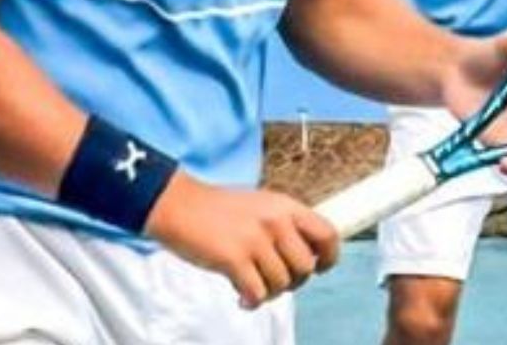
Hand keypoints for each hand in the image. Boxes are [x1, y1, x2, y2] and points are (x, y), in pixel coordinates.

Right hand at [146, 172, 339, 308]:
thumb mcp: (260, 205)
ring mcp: (255, 240)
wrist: (177, 205)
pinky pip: (258, 293)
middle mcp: (275, 221)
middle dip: (293, 281)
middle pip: (305, 267)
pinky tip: (241, 296)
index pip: (327, 234)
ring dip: (269, 292)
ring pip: (282, 284)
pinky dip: (251, 301)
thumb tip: (305, 258)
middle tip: (275, 280)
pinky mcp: (234, 258)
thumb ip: (283, 225)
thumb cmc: (216, 208)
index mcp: (285, 206)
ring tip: (252, 286)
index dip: (329, 258)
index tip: (319, 268)